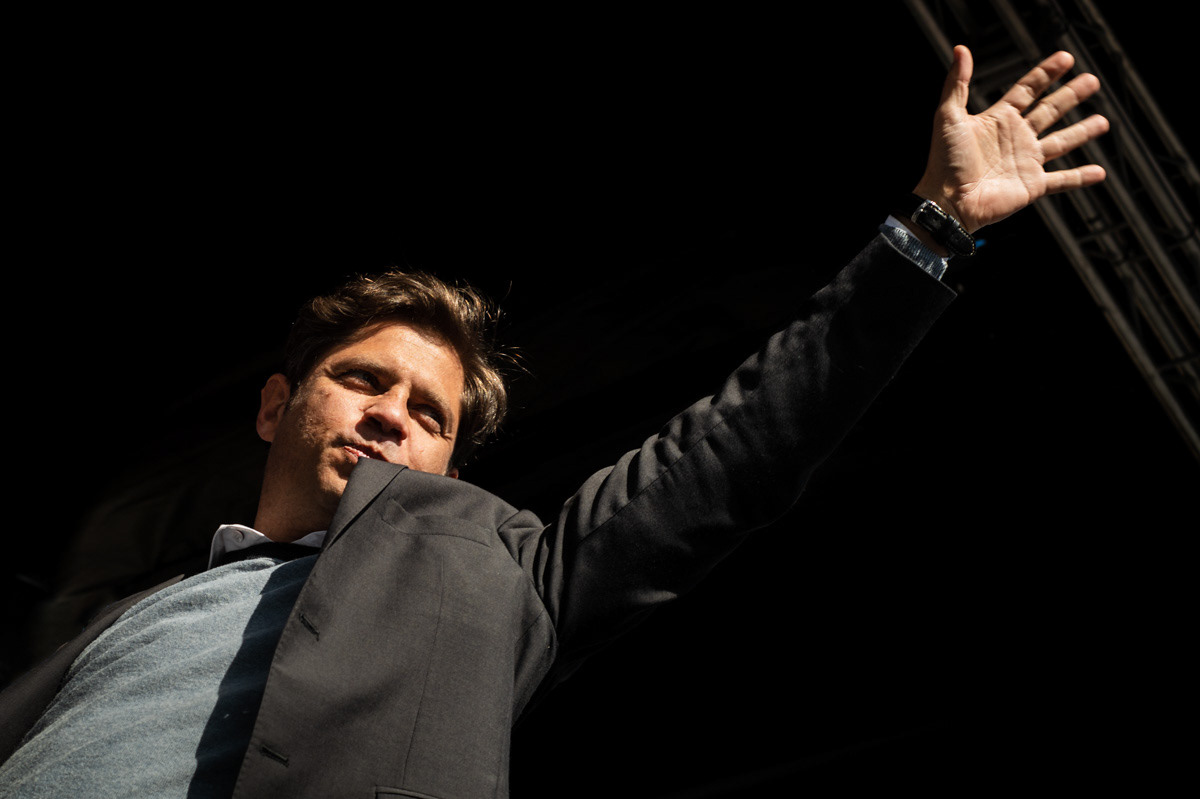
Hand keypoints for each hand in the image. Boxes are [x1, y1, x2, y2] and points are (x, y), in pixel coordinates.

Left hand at [914, 46, 1109, 233]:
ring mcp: (1026, 162)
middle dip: (1071, 96)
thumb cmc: (944, 162)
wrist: (947, 201)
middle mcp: (1015, 138)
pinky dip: (1080, 177)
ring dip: (1082, 132)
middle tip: (1092, 81)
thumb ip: (957, 84)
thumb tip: (960, 50)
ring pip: (1061, 142)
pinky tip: (1099, 172)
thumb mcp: (948, 117)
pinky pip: (1062, 180)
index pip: (1028, 90)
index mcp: (998, 120)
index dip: (1046, 73)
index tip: (1065, 58)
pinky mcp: (1032, 185)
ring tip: (1103, 122)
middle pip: (1050, 111)